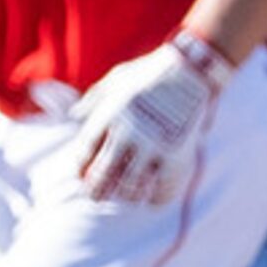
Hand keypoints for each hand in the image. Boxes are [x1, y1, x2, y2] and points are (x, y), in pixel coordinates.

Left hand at [70, 31, 233, 206]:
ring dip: (124, 195)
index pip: (86, 151)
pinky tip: (151, 197)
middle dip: (96, 190)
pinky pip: (163, 188)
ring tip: (124, 195)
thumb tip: (74, 115)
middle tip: (96, 197)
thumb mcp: (118, 78)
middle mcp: (129, 131)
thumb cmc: (151, 71)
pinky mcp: (177, 152)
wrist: (192, 68)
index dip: (81, 168)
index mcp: (111, 114)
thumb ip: (95, 98)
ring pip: (130, 186)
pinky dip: (155, 198)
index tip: (82, 176)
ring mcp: (153, 144)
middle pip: (104, 174)